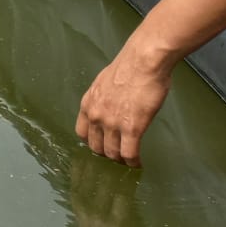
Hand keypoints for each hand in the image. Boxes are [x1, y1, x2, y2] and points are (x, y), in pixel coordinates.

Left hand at [76, 39, 173, 165]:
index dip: (92, 142)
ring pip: (112, 153)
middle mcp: (96, 116)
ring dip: (120, 159)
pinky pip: (129, 153)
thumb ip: (102, 99)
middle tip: (116, 155)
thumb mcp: (103, 84)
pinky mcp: (132, 128)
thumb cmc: (129, 68)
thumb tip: (107, 107)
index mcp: (88, 104)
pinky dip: (133, 162)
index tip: (101, 145)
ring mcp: (112, 124)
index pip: (82, 133)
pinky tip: (137, 164)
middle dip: (106, 154)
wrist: (143, 62)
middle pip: (96, 147)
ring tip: (128, 161)